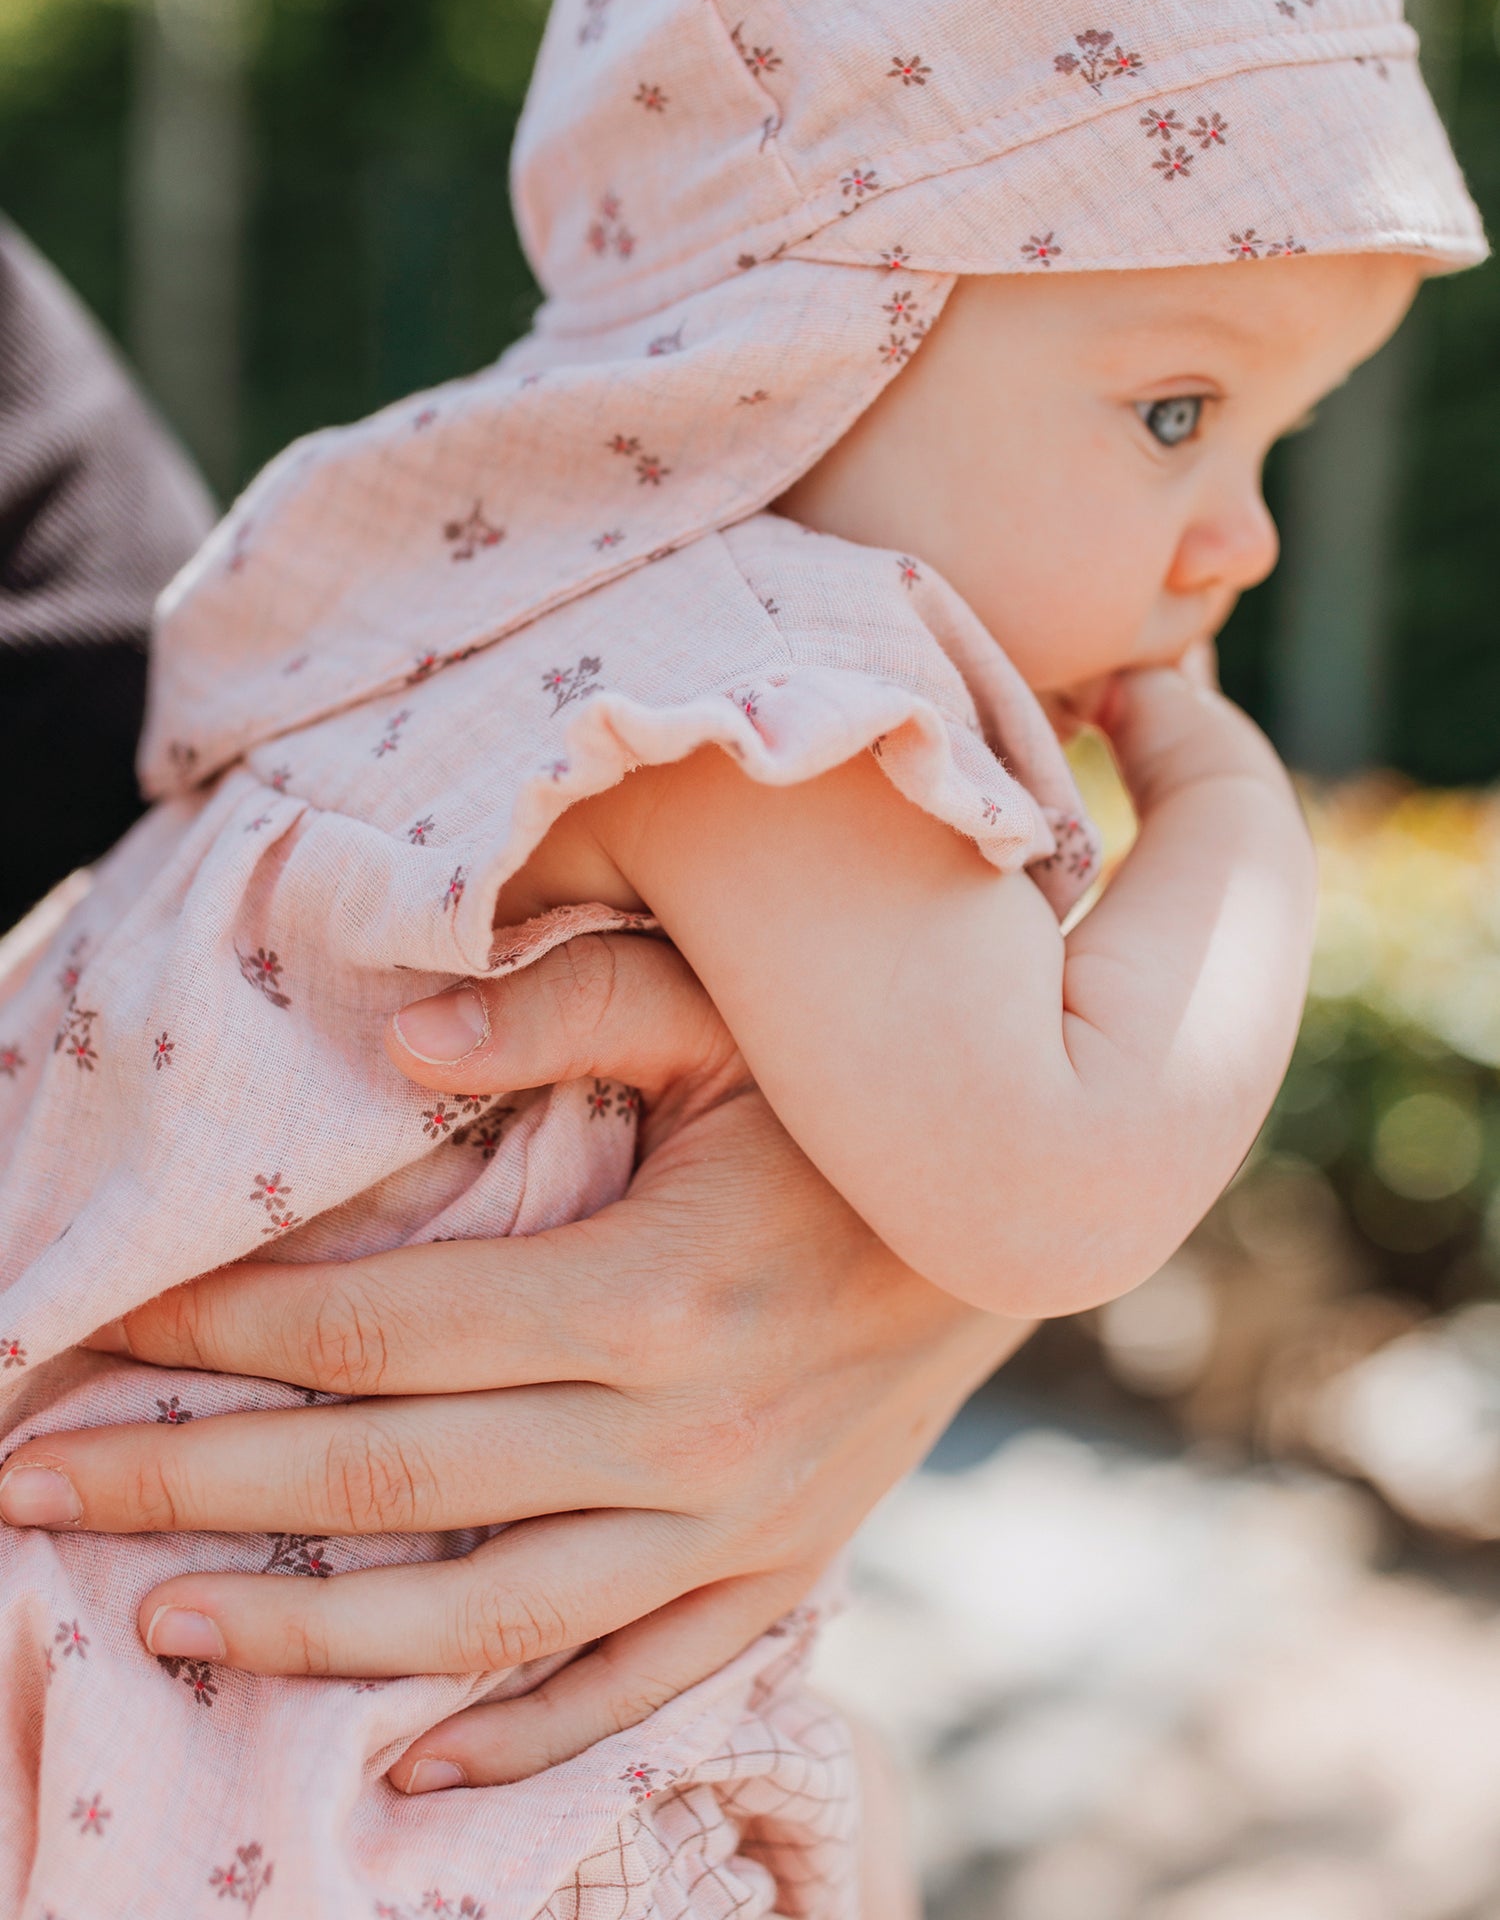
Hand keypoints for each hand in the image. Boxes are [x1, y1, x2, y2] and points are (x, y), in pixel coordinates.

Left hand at [1, 934, 1027, 1790]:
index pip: (380, 1333)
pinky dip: (520, 1735)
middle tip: (42, 1492)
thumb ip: (566, 1009)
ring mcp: (733, 1524)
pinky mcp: (779, 1569)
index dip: (223, 1336)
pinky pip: (634, 1683)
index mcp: (652, 1287)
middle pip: (390, 1482)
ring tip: (162, 1623)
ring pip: (484, 1616)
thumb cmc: (857, 1094)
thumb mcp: (733, 1012)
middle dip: (197, 1489)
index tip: (100, 1337)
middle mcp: (682, 1432)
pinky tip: (405, 1763)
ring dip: (311, 1631)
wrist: (1033, 1208)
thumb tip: (393, 1044)